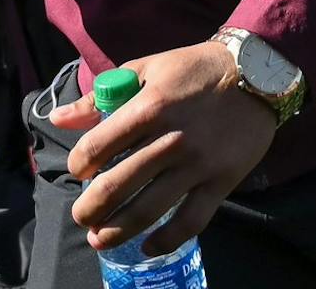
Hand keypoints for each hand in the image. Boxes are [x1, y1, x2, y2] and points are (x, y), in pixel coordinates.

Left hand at [53, 40, 277, 255]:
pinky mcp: (221, 181)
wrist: (258, 72)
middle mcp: (171, 139)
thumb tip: (57, 118)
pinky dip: (166, 241)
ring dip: (115, 231)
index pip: (96, 148)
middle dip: (88, 208)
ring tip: (99, 238)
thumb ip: (101, 97)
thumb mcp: (146, 69)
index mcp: (148, 107)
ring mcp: (197, 164)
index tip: (81, 172)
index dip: (78, 166)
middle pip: (116, 186)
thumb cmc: (194, 69)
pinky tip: (148, 246)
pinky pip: (190, 221)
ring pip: (147, 210)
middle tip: (82, 214)